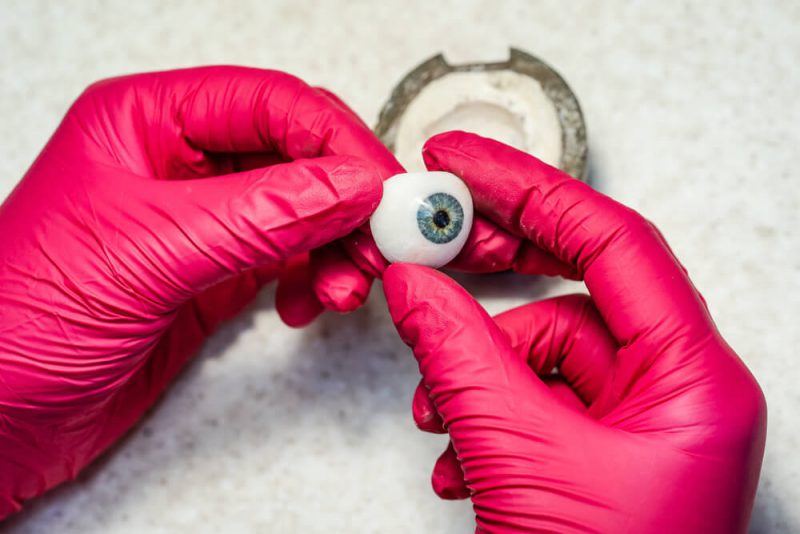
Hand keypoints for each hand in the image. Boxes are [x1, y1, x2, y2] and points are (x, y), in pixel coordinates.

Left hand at [0, 66, 397, 517]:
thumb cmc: (18, 322)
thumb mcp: (147, 253)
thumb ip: (260, 215)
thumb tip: (349, 186)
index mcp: (147, 122)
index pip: (270, 104)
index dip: (334, 141)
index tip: (378, 188)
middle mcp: (180, 163)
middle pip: (296, 153)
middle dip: (346, 197)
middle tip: (381, 238)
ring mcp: (203, 220)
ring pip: (303, 207)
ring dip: (338, 242)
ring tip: (346, 283)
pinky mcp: (216, 272)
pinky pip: (291, 256)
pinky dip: (316, 275)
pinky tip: (310, 301)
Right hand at [382, 132, 766, 532]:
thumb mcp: (516, 453)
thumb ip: (456, 352)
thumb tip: (412, 284)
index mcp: (691, 379)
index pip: (610, 241)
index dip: (530, 190)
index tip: (467, 163)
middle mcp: (674, 392)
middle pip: (577, 287)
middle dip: (499, 271)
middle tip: (438, 236)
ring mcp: (636, 423)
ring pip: (543, 353)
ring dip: (478, 372)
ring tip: (441, 412)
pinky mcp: (599, 451)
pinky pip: (536, 397)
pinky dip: (487, 411)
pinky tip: (461, 455)